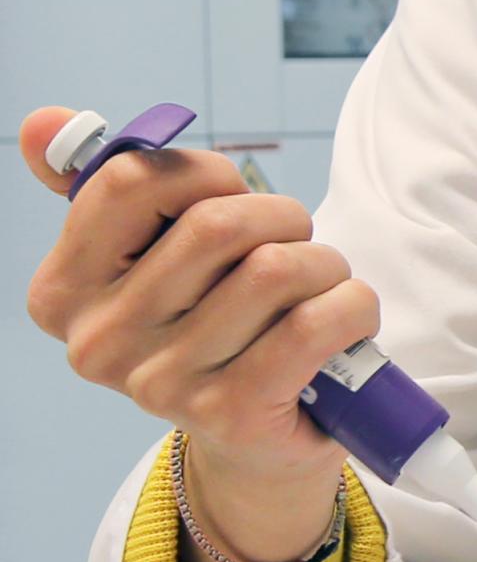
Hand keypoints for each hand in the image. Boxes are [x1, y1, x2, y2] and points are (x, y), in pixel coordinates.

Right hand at [18, 105, 375, 486]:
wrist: (255, 441)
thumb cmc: (211, 324)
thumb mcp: (152, 258)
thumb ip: (104, 190)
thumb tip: (40, 120)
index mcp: (65, 291)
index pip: (130, 181)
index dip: (205, 173)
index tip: (230, 197)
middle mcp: (101, 342)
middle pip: (215, 224)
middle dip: (280, 218)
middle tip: (293, 244)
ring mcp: (163, 385)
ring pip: (273, 270)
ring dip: (323, 264)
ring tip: (320, 285)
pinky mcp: (232, 415)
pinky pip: (312, 324)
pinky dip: (351, 305)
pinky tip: (347, 315)